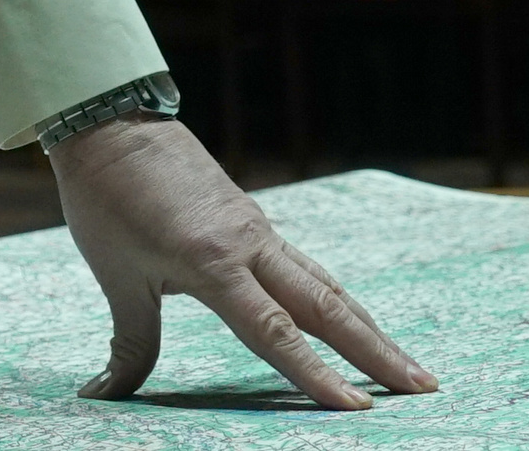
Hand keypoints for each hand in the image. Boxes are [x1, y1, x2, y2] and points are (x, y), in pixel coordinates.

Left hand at [48, 114, 436, 410]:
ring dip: (367, 325)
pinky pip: (305, 267)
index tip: (359, 409)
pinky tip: (351, 320)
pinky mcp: (253, 220)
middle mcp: (249, 245)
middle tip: (424, 387)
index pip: (276, 333)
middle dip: (376, 351)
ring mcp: (257, 229)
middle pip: (327, 307)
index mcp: (214, 263)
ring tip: (405, 363)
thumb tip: (104, 395)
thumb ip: (129, 342)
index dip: (317, 376)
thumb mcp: (115, 276)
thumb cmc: (107, 199)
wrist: (112, 120)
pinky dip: (335, 299)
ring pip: (325, 285)